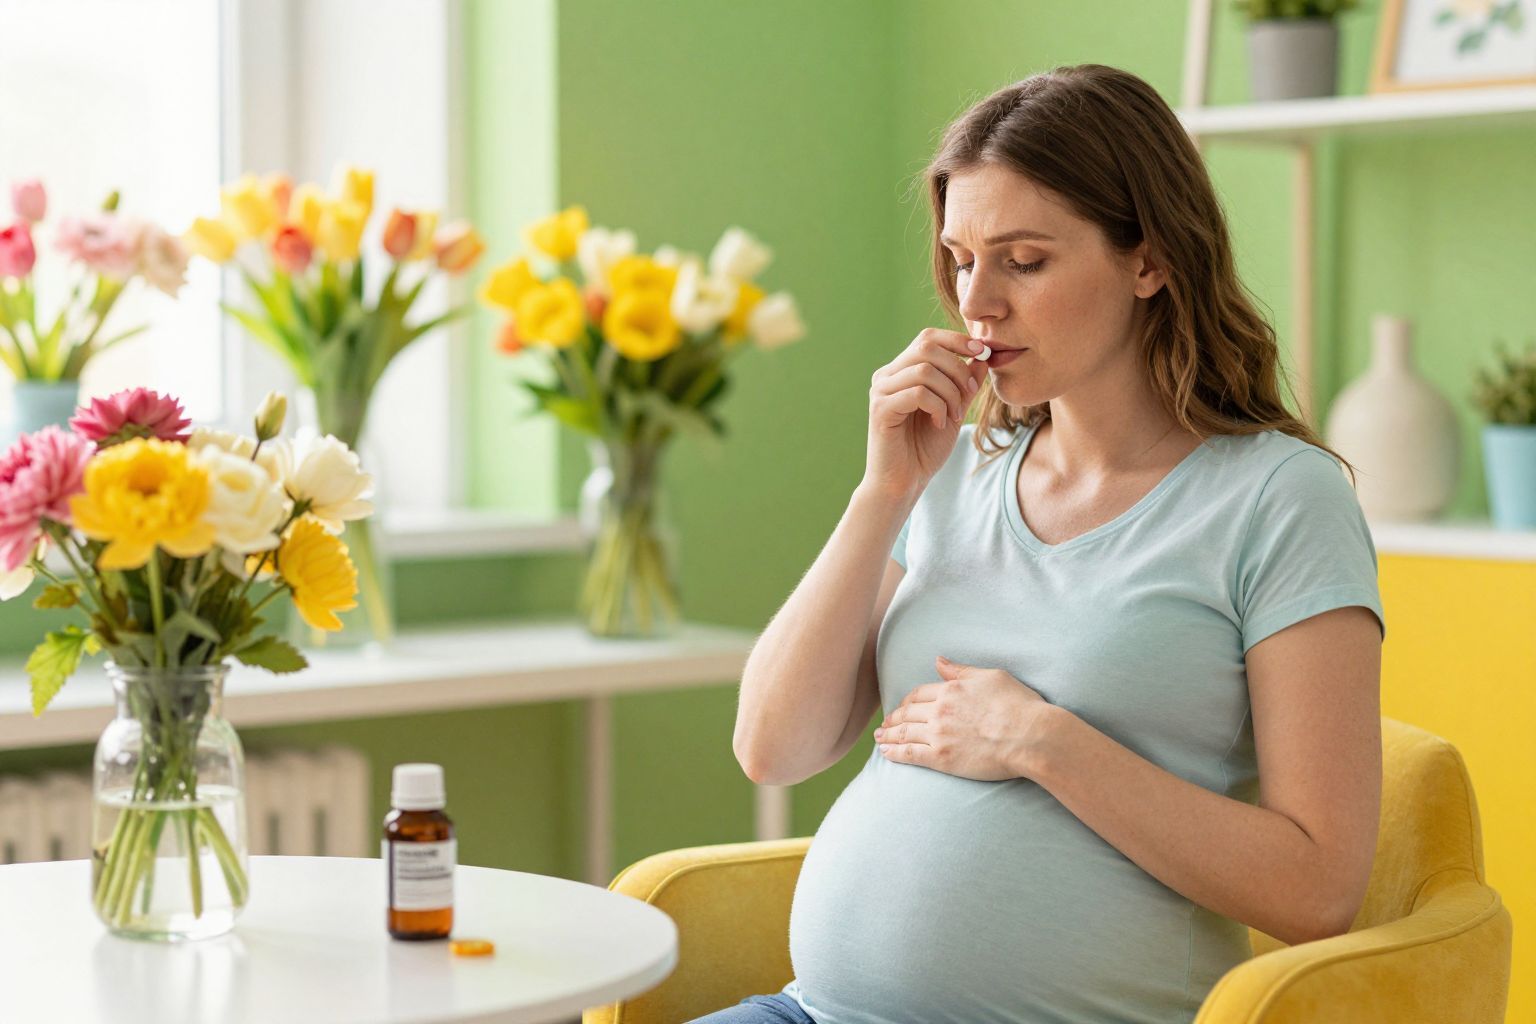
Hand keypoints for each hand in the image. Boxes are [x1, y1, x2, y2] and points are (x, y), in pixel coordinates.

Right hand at [862, 328, 990, 500]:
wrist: (903, 483)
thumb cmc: (924, 449)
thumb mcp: (953, 410)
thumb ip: (964, 384)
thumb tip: (981, 356)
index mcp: (901, 371)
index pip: (928, 338)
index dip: (957, 340)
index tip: (983, 352)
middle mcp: (887, 375)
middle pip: (926, 347)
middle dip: (957, 368)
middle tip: (969, 394)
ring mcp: (881, 391)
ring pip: (925, 370)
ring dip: (950, 393)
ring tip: (953, 416)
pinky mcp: (881, 409)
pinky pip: (918, 393)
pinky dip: (937, 407)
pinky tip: (939, 424)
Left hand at [873, 655, 1052, 781]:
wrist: (1029, 736)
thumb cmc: (1018, 705)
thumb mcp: (991, 677)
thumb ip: (961, 671)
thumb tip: (939, 662)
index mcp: (951, 690)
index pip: (920, 694)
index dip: (908, 701)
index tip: (902, 706)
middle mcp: (940, 710)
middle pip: (908, 712)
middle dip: (894, 717)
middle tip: (885, 723)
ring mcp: (939, 734)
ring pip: (905, 732)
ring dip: (889, 734)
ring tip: (880, 737)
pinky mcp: (941, 758)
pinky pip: (910, 754)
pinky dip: (894, 752)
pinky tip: (885, 753)